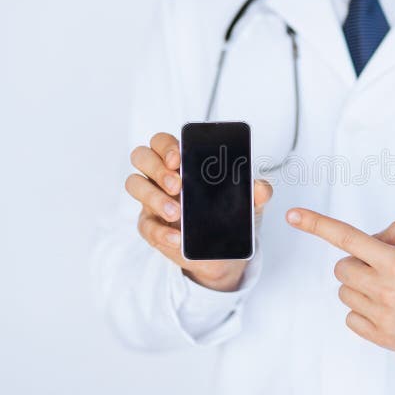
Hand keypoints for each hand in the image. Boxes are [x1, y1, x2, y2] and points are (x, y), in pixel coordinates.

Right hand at [125, 132, 272, 291]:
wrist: (225, 253)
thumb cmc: (230, 216)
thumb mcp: (249, 203)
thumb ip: (256, 192)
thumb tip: (260, 187)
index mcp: (183, 162)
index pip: (163, 141)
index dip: (166, 146)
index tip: (179, 159)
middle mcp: (162, 176)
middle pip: (141, 156)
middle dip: (157, 168)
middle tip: (178, 185)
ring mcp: (152, 200)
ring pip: (134, 184)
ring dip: (154, 197)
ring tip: (177, 214)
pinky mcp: (151, 226)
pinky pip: (145, 225)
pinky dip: (161, 232)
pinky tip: (177, 238)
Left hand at [286, 209, 394, 358]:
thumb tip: (376, 237)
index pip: (347, 238)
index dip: (316, 224)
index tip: (295, 216)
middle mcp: (387, 292)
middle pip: (342, 268)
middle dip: (359, 261)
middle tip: (385, 265)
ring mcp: (384, 319)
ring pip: (345, 292)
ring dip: (361, 284)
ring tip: (393, 287)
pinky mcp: (385, 339)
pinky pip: (352, 318)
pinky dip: (364, 309)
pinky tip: (389, 306)